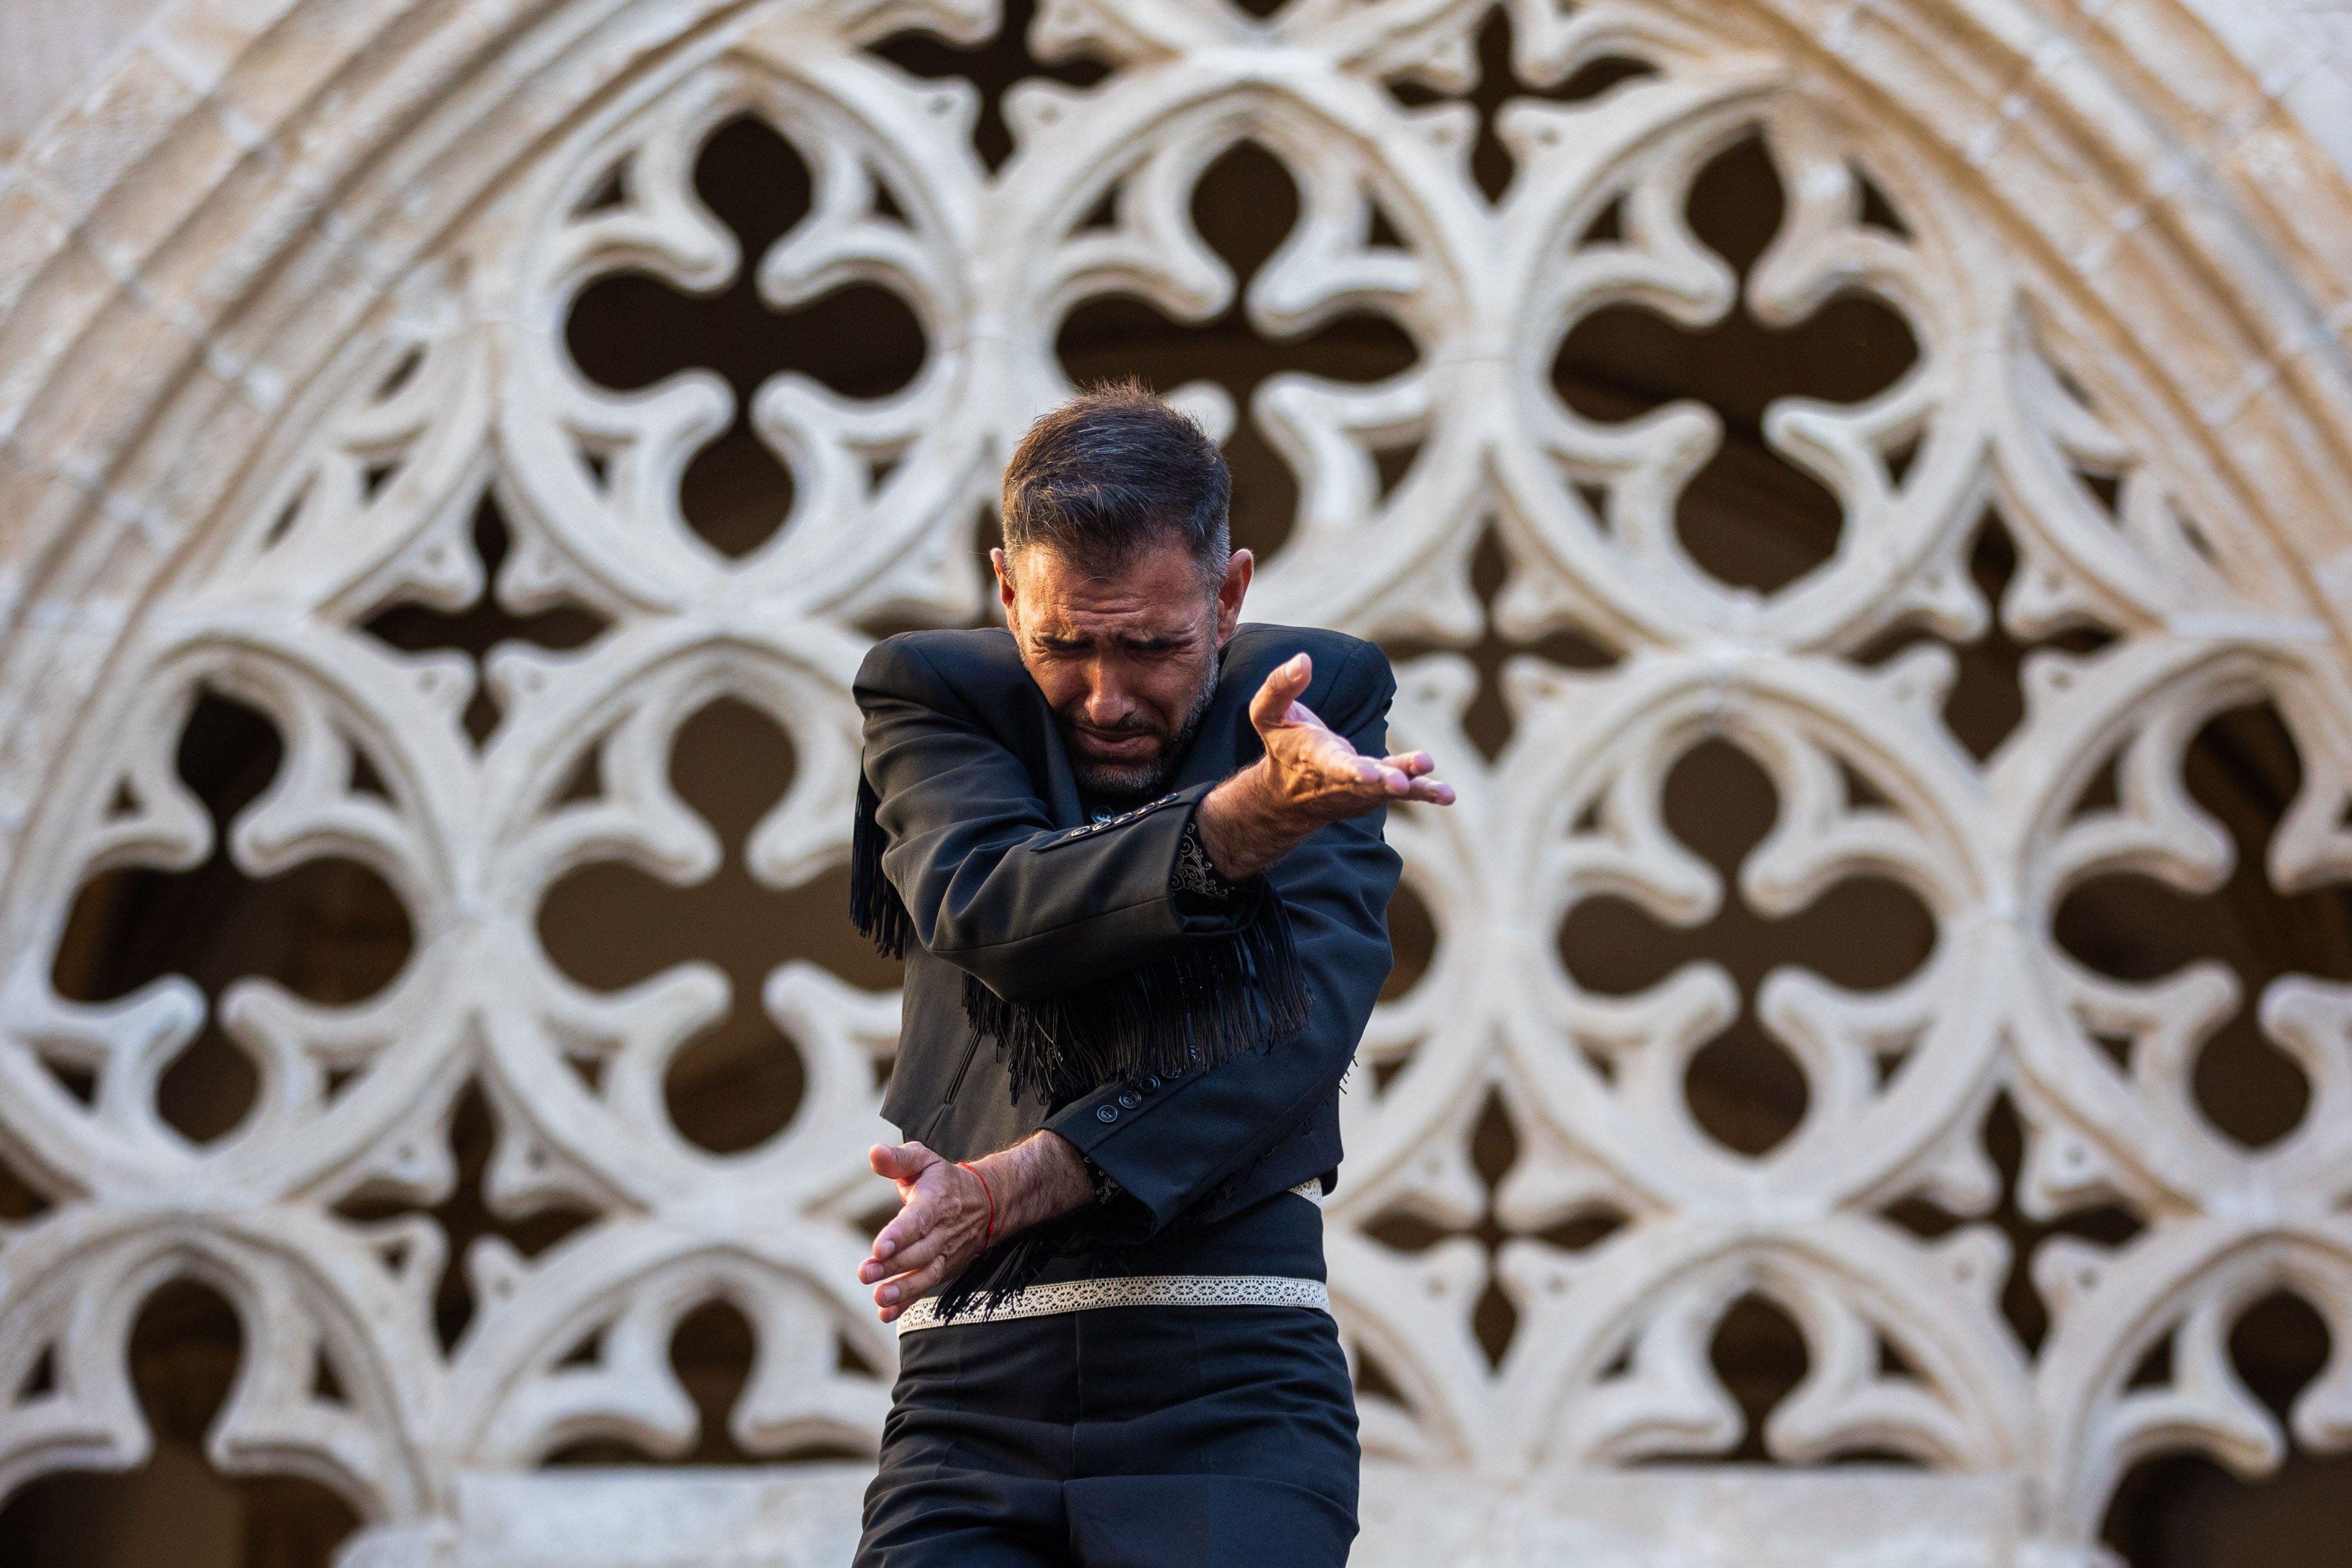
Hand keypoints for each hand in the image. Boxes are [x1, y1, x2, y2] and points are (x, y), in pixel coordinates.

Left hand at [857, 1132, 1091, 1321]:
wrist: (987, 1203)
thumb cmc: (944, 1180)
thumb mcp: (924, 1159)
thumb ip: (898, 1159)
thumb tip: (875, 1153)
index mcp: (936, 1201)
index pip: (918, 1220)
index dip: (899, 1234)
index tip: (879, 1247)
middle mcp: (943, 1231)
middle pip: (918, 1252)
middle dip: (892, 1265)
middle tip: (865, 1273)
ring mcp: (945, 1254)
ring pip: (926, 1274)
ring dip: (903, 1289)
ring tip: (879, 1298)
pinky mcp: (943, 1269)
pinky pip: (926, 1288)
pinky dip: (907, 1303)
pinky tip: (886, 1314)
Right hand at [1196, 652, 1454, 878]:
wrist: (1287, 796)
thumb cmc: (1281, 747)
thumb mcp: (1266, 714)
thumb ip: (1280, 686)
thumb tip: (1303, 659)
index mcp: (1314, 759)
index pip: (1333, 765)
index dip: (1351, 770)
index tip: (1368, 772)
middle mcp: (1340, 780)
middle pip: (1365, 783)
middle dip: (1384, 782)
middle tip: (1401, 784)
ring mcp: (1362, 789)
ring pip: (1389, 788)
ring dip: (1416, 787)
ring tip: (1443, 791)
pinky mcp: (1378, 789)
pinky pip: (1405, 791)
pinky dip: (1427, 792)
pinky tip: (1448, 795)